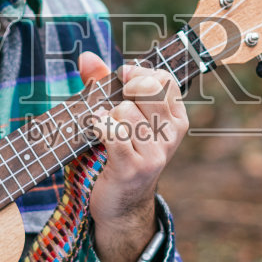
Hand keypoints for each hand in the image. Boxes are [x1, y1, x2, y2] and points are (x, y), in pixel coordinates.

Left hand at [77, 53, 188, 261]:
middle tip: (112, 110)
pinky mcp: (134, 168)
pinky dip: (99, 129)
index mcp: (176, 118)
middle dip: (121, 93)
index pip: (163, 78)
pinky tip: (98, 134)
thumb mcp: (120, 117)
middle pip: (145, 89)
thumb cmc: (119, 154)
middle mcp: (171, 135)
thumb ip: (103, 84)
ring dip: (107, 117)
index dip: (138, 73)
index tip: (122, 81)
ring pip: (124, 111)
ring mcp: (156, 153)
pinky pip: (113, 133)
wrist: (121, 205)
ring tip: (106, 131)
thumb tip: (85, 56)